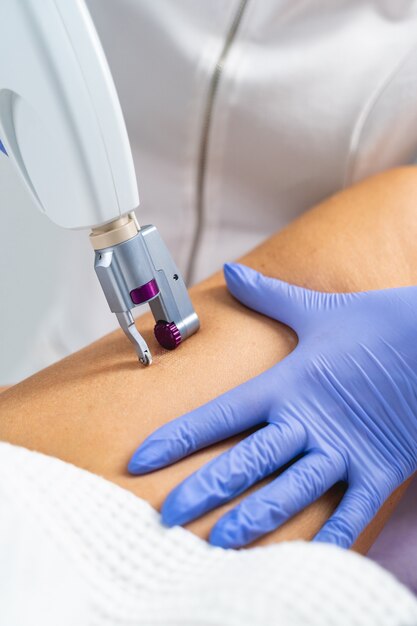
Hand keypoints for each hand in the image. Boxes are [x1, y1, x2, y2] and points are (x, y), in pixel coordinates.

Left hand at [128, 263, 416, 548]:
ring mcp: (344, 450)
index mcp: (288, 385)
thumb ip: (271, 296)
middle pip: (246, 462)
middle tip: (166, 518)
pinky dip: (329, 540)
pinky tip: (303, 563)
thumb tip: (232, 271)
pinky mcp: (380, 469)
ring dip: (252, 520)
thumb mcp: (319, 311)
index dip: (179, 437)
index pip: (220, 414)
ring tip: (217, 545)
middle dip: (204, 490)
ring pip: (289, 493)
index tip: (142, 459)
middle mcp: (308, 422)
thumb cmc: (378, 324)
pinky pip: (351, 513)